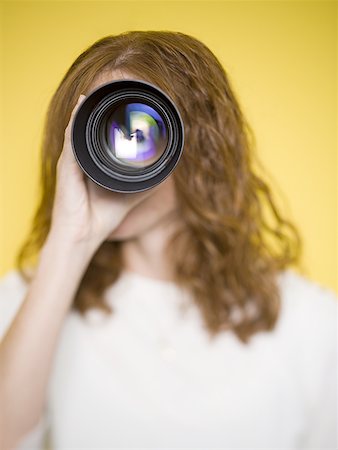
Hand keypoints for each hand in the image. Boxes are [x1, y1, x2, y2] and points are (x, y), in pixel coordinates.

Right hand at [50, 94, 154, 247]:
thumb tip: (165, 173)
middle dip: (93, 109)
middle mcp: (80, 161)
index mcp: (92, 165)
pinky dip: (75, 125)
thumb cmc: (102, 218)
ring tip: (92, 93)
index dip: (105, 119)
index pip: (97, 137)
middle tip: (107, 89)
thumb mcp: (129, 196)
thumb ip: (145, 184)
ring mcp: (71, 163)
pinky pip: (71, 142)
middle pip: (85, 129)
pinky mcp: (66, 169)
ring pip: (76, 130)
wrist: (83, 237)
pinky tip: (81, 108)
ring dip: (83, 111)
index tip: (120, 102)